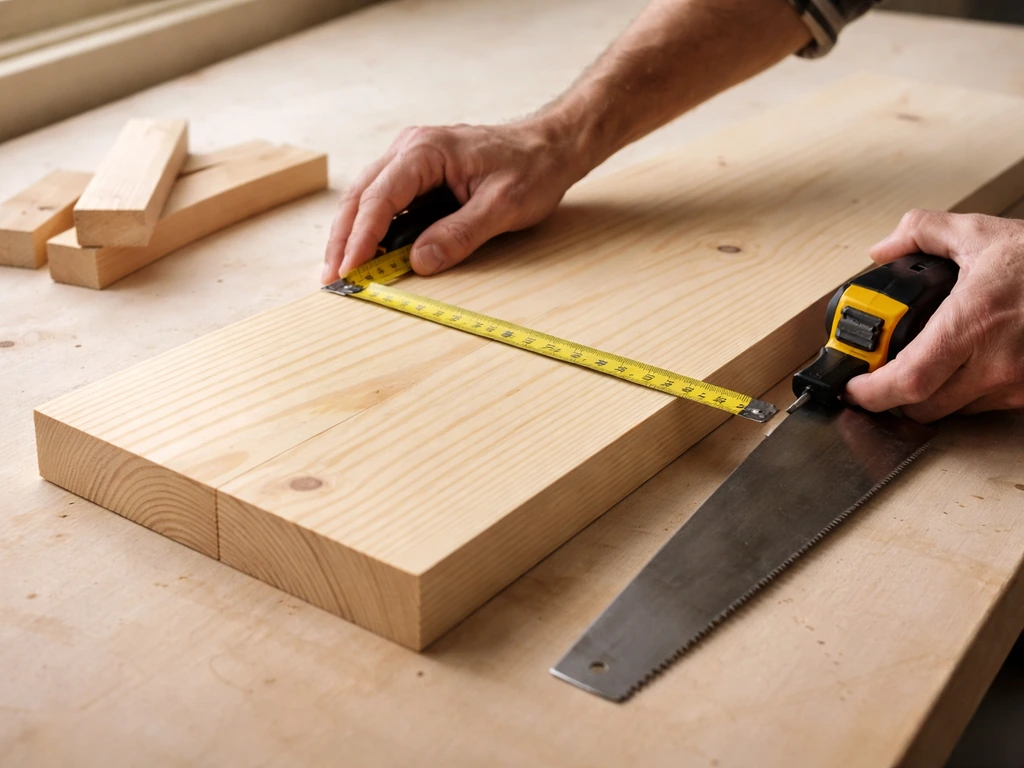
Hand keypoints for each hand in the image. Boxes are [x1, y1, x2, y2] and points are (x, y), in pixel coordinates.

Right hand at [322, 119, 583, 282]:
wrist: (550, 147)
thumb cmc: (532, 169)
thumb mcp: (503, 207)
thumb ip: (460, 234)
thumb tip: (419, 263)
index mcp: (426, 151)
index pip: (380, 198)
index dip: (361, 238)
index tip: (350, 270)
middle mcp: (409, 149)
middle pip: (360, 197)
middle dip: (343, 240)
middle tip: (331, 279)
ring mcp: (410, 160)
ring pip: (366, 200)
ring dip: (352, 236)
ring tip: (341, 273)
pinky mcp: (417, 176)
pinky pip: (385, 203)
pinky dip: (372, 230)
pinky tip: (366, 255)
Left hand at [845, 210, 1023, 421]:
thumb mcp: (982, 233)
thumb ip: (923, 232)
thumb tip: (883, 249)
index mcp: (973, 321)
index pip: (907, 381)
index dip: (871, 392)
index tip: (852, 385)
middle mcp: (996, 362)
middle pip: (922, 407)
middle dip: (891, 397)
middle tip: (875, 379)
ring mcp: (1018, 383)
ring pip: (951, 411)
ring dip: (927, 396)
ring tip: (919, 367)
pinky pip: (983, 408)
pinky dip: (962, 393)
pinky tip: (959, 368)